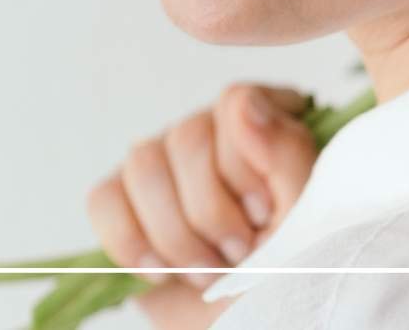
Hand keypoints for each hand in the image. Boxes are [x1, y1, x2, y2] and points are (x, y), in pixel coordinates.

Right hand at [86, 83, 319, 328]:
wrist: (248, 324)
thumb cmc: (288, 269)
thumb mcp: (305, 214)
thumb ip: (285, 151)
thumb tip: (241, 101)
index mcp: (270, 119)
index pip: (235, 103)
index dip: (242, 165)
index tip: (262, 214)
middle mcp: (215, 130)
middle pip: (185, 137)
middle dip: (210, 212)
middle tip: (238, 254)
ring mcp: (168, 161)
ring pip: (142, 164)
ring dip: (175, 234)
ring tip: (208, 271)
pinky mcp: (126, 199)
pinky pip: (103, 198)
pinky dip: (130, 242)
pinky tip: (163, 270)